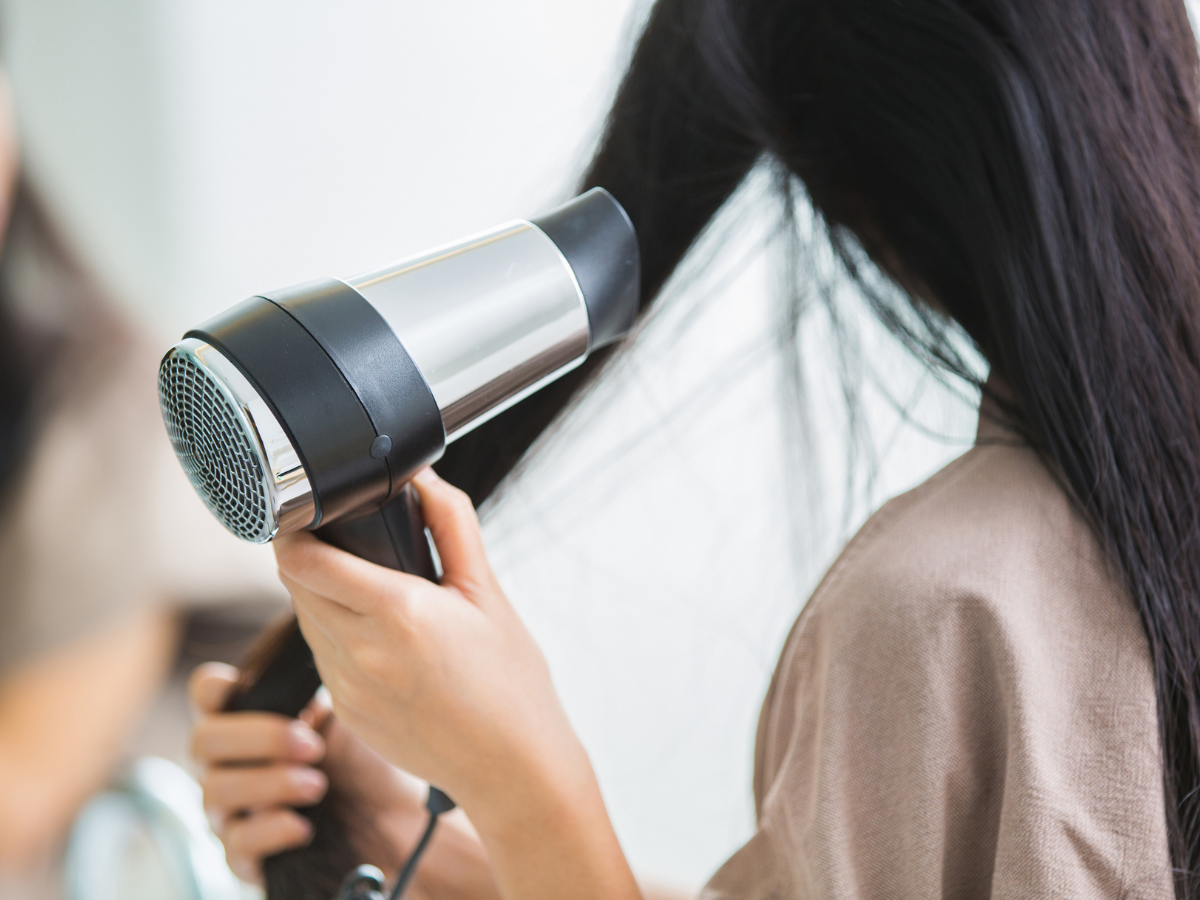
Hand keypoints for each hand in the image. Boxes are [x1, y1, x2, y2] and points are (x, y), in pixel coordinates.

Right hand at [188, 663, 425, 884]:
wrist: (397, 819)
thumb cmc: (367, 759)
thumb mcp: (350, 714)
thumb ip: (317, 689)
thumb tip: (316, 646)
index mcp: (248, 718)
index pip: (205, 692)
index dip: (214, 687)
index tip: (243, 688)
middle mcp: (228, 761)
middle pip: (203, 740)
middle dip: (258, 738)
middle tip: (312, 744)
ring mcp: (231, 809)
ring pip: (216, 791)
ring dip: (270, 783)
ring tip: (318, 784)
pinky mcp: (246, 854)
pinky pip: (236, 843)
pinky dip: (270, 830)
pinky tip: (304, 826)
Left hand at [275, 468, 640, 899]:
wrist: (513, 766)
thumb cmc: (510, 681)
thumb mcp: (489, 592)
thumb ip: (452, 526)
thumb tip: (423, 477)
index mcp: (399, 612)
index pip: (305, 561)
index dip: (294, 531)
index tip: (306, 514)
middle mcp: (362, 651)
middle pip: (295, 586)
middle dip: (309, 557)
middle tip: (341, 541)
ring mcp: (348, 688)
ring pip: (306, 622)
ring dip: (320, 597)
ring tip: (364, 587)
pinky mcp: (345, 713)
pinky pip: (322, 658)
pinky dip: (337, 636)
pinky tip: (378, 636)